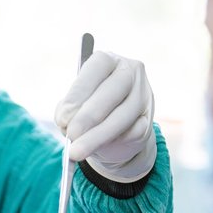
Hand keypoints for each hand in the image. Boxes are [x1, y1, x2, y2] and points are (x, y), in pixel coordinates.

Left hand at [55, 51, 155, 182]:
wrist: (114, 132)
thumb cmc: (89, 111)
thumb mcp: (74, 106)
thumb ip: (69, 111)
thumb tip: (67, 124)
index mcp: (107, 61)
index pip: (95, 69)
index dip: (79, 93)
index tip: (63, 118)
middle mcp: (130, 72)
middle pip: (112, 92)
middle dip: (89, 116)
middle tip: (71, 135)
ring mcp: (143, 94)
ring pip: (123, 115)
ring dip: (98, 136)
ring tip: (77, 152)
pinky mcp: (149, 119)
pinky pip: (134, 132)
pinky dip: (115, 142)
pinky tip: (101, 148)